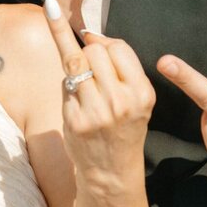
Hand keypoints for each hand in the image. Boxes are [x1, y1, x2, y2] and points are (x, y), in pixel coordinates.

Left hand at [43, 0, 154, 191]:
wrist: (112, 170)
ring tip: (82, 77)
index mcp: (141, 93)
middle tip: (92, 70)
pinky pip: (65, 83)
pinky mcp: (74, 119)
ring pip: (76, 61)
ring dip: (76, 64)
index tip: (94, 41)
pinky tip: (75, 94)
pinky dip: (68, 85)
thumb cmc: (124, 128)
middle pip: (94, 51)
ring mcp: (95, 110)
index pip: (118, 47)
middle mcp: (120, 101)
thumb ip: (121, 68)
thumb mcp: (138, 99)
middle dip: (89, 52)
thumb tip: (90, 35)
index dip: (103, 41)